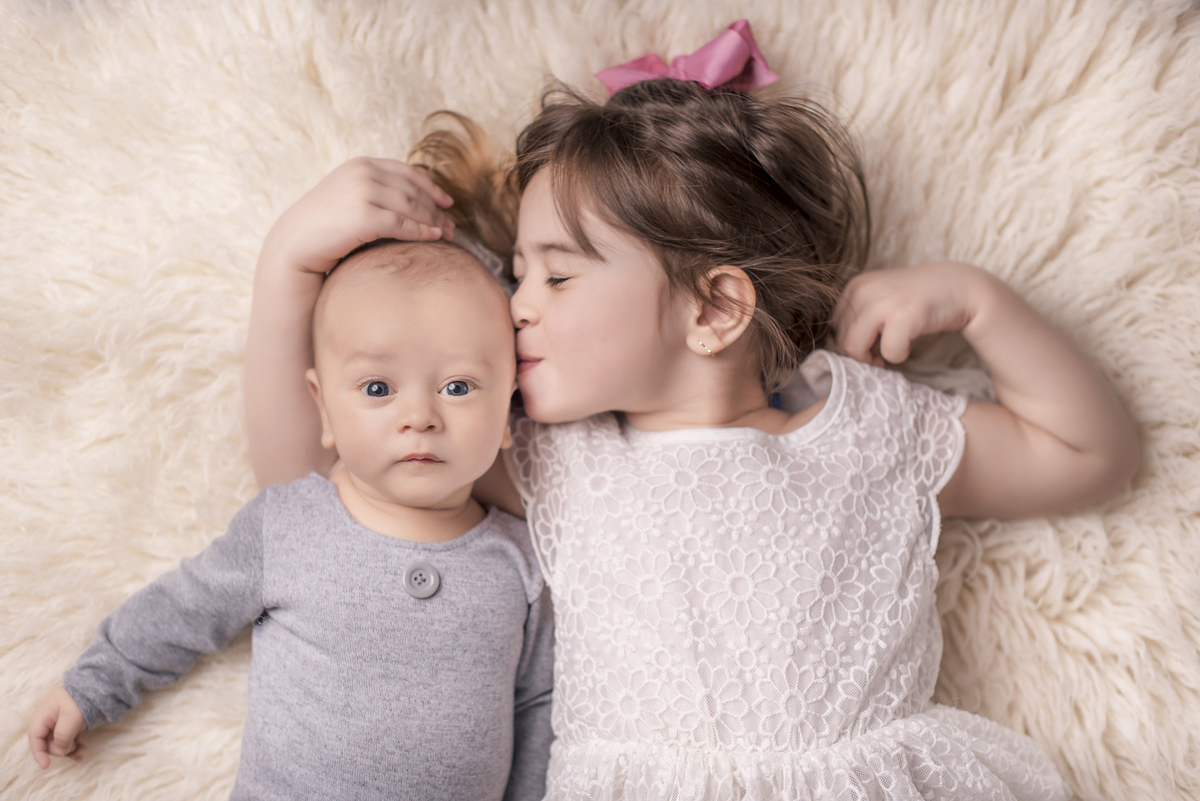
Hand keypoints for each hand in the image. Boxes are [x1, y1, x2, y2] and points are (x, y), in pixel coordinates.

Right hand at [28, 686, 87, 768]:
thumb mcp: (71, 717)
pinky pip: (68, 740)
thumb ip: (62, 735)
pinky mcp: (70, 725)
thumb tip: (60, 750)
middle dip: (59, 750)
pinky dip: (74, 747)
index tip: (46, 766)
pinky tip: (82, 751)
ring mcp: (59, 722)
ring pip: (59, 743)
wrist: (99, 687)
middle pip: (47, 742)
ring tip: (82, 751)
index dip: (38, 752)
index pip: (35, 737)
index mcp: (43, 714)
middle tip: (73, 748)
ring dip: (69, 750)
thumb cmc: (81, 699)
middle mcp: (49, 719)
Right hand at [260, 157, 455, 275]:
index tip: (448, 202)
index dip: (432, 187)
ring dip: (433, 221)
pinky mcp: (362, 216)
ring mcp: (362, 192)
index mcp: (362, 164)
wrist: (295, 242)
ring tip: (447, 234)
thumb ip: (375, 190)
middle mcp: (363, 173)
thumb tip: (412, 199)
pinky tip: (434, 238)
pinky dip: (421, 231)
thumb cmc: (325, 225)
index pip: (407, 173)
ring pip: (411, 206)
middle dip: (436, 209)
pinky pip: (402, 224)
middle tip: (452, 225)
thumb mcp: (349, 195)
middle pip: (413, 191)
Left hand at [831, 261, 987, 365]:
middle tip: (878, 357)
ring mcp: (884, 301)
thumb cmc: (914, 301)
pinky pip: (888, 352)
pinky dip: (899, 355)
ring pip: (854, 348)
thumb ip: (856, 320)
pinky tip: (909, 345)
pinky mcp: (904, 314)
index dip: (846, 346)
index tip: (867, 348)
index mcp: (854, 287)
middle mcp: (864, 290)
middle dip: (859, 356)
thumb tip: (832, 349)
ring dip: (873, 359)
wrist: (957, 287)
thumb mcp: (878, 301)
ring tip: (889, 352)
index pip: (832, 328)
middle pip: (841, 341)